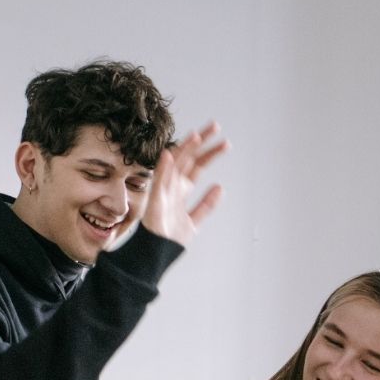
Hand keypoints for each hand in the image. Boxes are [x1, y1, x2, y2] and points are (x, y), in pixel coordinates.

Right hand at [141, 122, 227, 245]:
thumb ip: (207, 204)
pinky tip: (170, 154)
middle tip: (215, 126)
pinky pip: (158, 180)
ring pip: (175, 164)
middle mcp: (173, 184)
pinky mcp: (155, 198)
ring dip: (185, 149)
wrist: (157, 252)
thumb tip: (220, 188)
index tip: (224, 143)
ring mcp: (163, 189)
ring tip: (197, 135)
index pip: (198, 165)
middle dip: (201, 142)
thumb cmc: (171, 237)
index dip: (210, 153)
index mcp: (182, 188)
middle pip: (188, 157)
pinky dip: (163, 168)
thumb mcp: (195, 220)